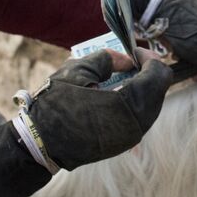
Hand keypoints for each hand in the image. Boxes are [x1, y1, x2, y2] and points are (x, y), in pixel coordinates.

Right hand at [0, 53, 176, 196]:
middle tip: (131, 60)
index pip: (158, 77)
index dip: (150, 59)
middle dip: (148, 73)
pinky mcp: (123, 144)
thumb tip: (126, 60)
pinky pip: (140, 118)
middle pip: (158, 91)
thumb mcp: (76, 71)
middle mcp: (134, 125)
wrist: (38, 145)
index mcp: (125, 106)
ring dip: (142, 87)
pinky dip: (136, 102)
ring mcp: (130, 138)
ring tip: (123, 75)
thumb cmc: (54, 106)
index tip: (135, 51)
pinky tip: (118, 93)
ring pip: (151, 106)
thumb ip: (106, 59)